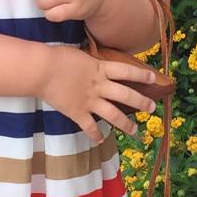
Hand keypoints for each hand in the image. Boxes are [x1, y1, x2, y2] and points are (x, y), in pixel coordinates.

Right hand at [38, 47, 158, 143]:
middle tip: (152, 108)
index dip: (142, 75)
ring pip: (113, 114)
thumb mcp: (80, 56)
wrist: (42, 70)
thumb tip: (94, 65)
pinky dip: (95, 135)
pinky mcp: (77, 113)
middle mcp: (99, 86)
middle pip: (126, 95)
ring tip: (135, 130)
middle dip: (141, 102)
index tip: (154, 78)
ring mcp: (89, 101)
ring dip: (126, 124)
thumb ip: (90, 64)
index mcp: (100, 69)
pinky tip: (100, 140)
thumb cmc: (57, 57)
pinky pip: (89, 127)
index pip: (127, 71)